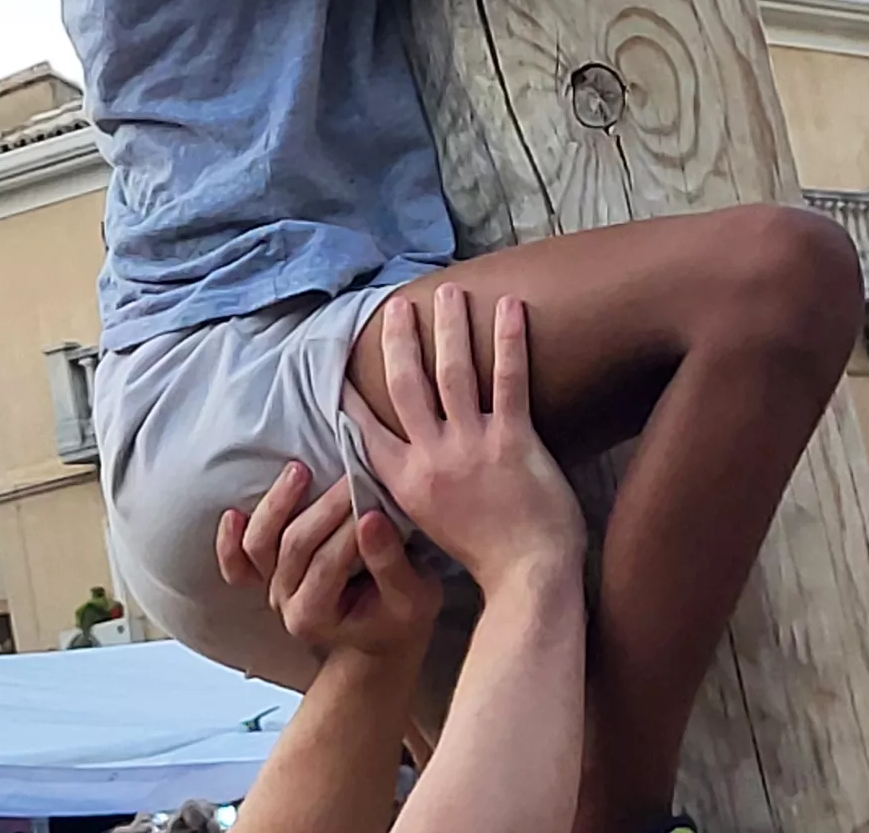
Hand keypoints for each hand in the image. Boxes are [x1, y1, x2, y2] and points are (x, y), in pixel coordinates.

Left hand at [218, 462, 441, 666]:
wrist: (379, 638)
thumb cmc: (400, 616)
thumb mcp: (413, 596)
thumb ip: (390, 562)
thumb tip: (371, 516)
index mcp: (318, 617)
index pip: (329, 563)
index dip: (349, 526)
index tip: (373, 492)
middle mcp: (287, 604)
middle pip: (295, 547)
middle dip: (324, 506)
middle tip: (352, 473)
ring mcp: (271, 588)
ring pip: (260, 545)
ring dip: (277, 505)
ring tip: (300, 470)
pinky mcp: (263, 575)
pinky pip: (236, 562)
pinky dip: (228, 540)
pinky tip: (233, 512)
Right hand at [354, 285, 582, 588]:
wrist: (527, 576)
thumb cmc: (487, 554)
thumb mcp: (430, 521)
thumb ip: (414, 484)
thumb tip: (404, 456)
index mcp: (405, 479)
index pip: (366, 426)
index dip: (351, 391)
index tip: (341, 361)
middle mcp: (431, 457)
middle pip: (406, 383)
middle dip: (399, 338)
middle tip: (398, 305)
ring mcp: (470, 447)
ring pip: (451, 372)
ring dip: (449, 326)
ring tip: (448, 292)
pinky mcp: (513, 441)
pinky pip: (508, 380)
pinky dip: (508, 340)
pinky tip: (509, 306)